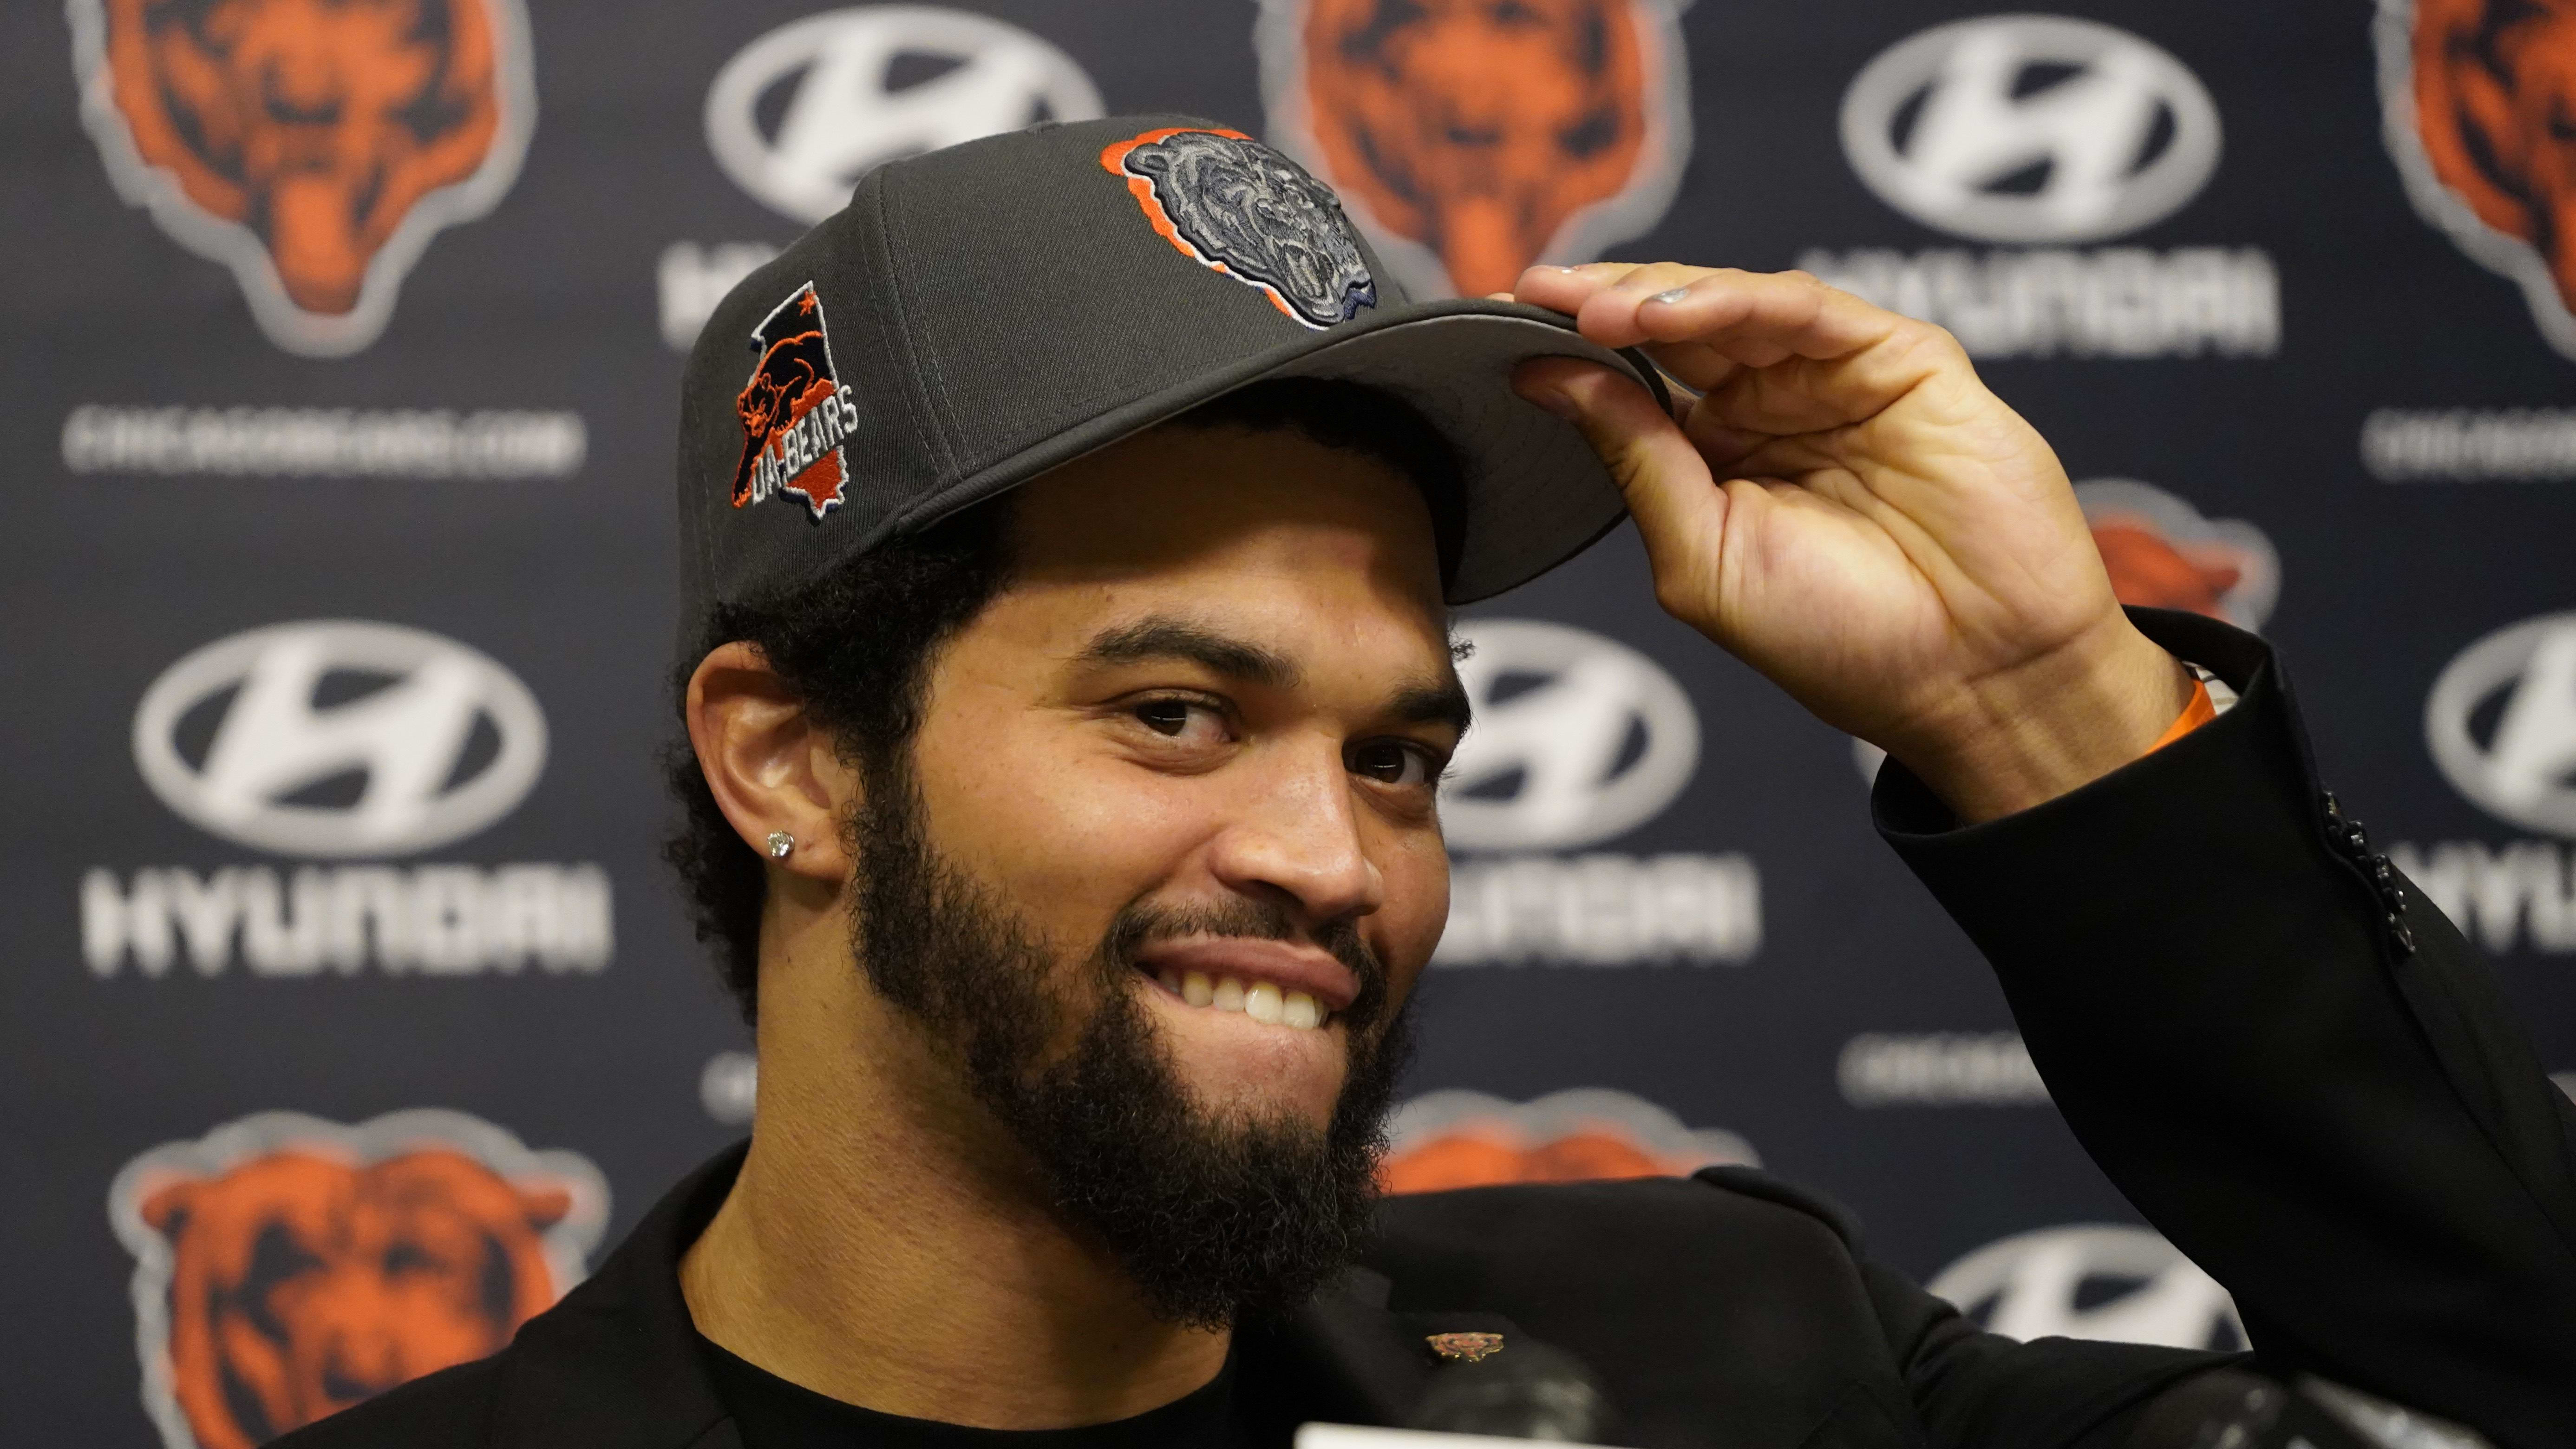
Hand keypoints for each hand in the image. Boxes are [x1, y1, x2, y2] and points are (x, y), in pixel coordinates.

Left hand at [1509, 263, 2191, 822]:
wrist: (1972, 679)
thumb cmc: (1843, 642)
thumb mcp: (1702, 556)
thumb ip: (1633, 459)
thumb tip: (1543, 376)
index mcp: (1721, 457)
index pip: (1634, 378)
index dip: (1570, 344)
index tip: (1502, 319)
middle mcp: (1776, 407)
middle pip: (1676, 325)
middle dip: (1600, 301)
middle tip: (1535, 292)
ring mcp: (1838, 379)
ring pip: (1735, 305)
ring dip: (1659, 296)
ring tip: (1594, 307)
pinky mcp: (1903, 360)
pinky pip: (1810, 309)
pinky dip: (1736, 302)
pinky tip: (1671, 315)